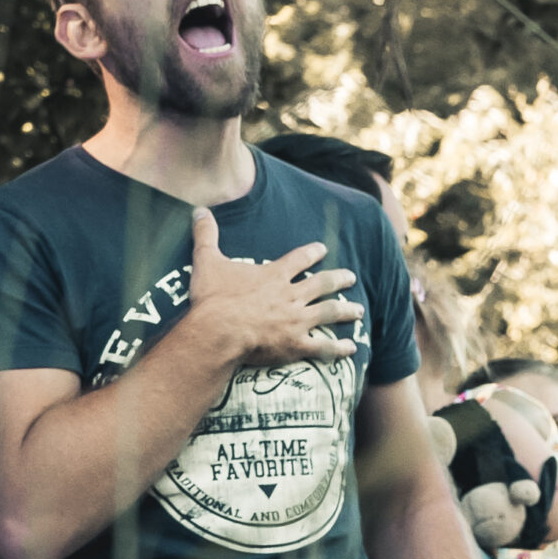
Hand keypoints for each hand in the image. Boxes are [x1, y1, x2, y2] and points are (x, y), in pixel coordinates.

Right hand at [186, 206, 361, 366]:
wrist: (219, 330)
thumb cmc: (214, 297)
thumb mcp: (207, 260)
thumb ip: (206, 235)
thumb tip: (199, 210)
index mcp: (273, 275)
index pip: (298, 259)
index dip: (312, 253)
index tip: (323, 249)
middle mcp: (290, 295)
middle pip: (321, 284)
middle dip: (338, 279)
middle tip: (351, 277)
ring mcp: (296, 321)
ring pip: (328, 313)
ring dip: (345, 311)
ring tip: (359, 310)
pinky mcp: (295, 345)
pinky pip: (323, 346)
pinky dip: (339, 348)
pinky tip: (351, 348)